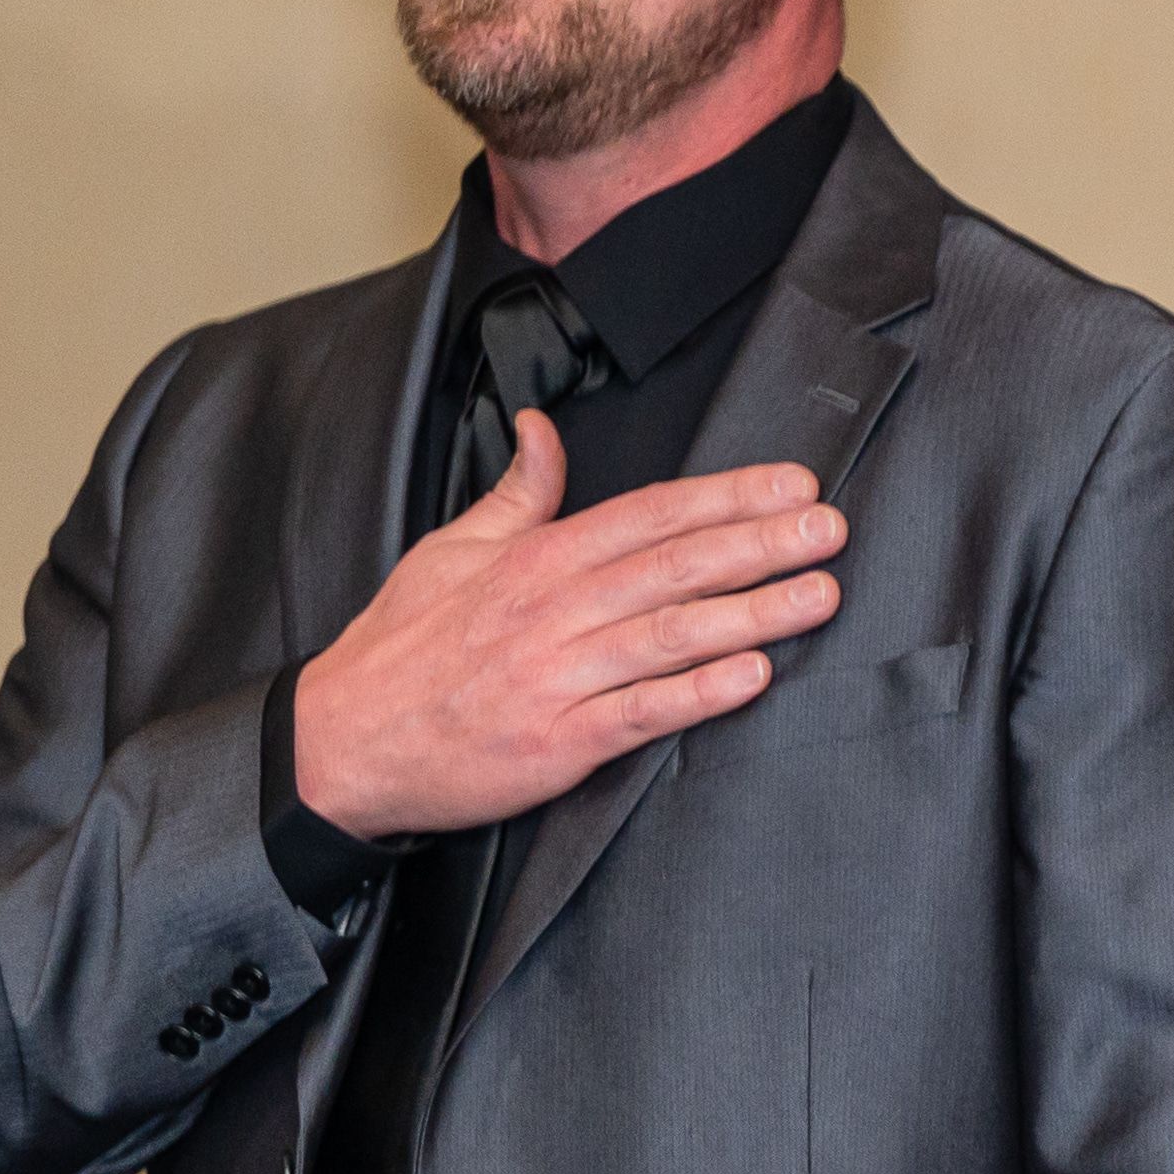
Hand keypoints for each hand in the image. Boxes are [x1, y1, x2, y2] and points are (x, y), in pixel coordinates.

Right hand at [290, 415, 844, 838]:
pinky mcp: (558, 743)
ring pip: (671, 634)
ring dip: (753, 612)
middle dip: (761, 543)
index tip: (791, 483)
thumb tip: (541, 431)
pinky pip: (639, 713)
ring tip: (821, 594)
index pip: (650, 514)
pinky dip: (697, 694)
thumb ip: (517, 495)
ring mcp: (557, 677)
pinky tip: (753, 675)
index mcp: (536, 559)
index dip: (726, 497)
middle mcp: (553, 610)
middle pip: (674, 565)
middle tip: (830, 527)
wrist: (343, 743)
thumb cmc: (404, 647)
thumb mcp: (452, 551)